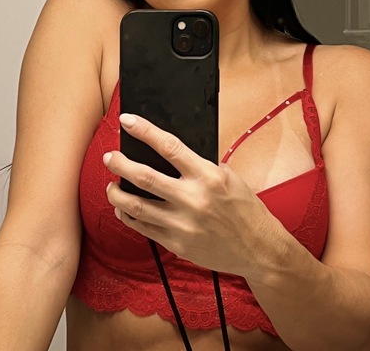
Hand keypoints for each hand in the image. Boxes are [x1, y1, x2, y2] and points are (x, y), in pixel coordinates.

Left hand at [104, 113, 279, 277]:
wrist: (259, 249)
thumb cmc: (244, 208)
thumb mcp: (228, 176)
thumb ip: (198, 165)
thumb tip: (166, 151)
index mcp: (207, 176)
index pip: (168, 146)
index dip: (144, 131)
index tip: (127, 120)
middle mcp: (193, 199)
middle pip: (144, 177)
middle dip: (120, 164)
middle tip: (109, 157)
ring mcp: (183, 224)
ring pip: (136, 206)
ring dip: (116, 194)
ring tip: (110, 185)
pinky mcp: (177, 244)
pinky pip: (143, 228)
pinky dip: (128, 216)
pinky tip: (123, 209)